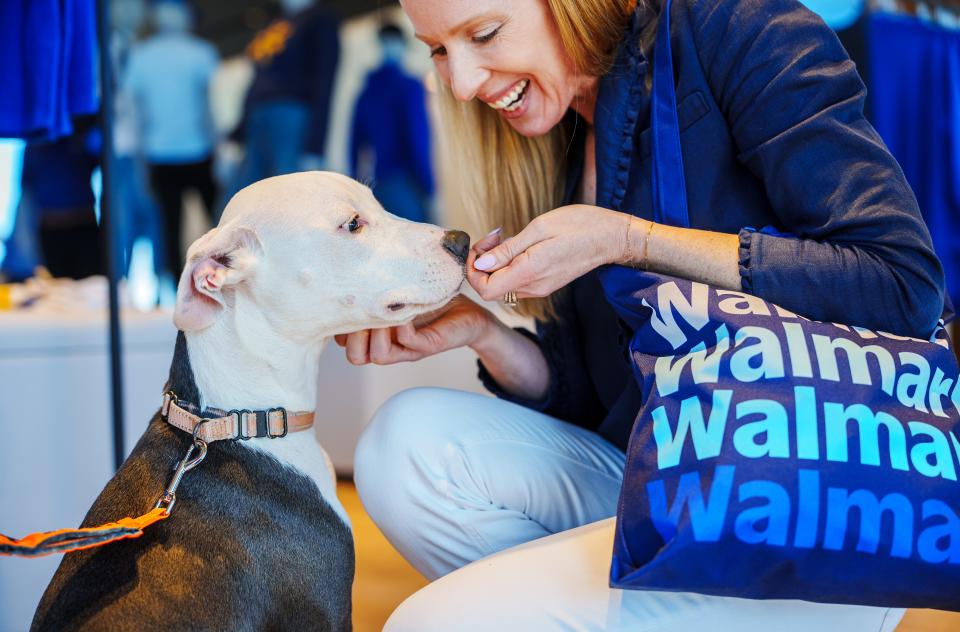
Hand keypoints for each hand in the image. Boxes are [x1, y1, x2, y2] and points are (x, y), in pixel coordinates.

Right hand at [333, 295, 497, 364]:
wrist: (470, 312)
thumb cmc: (431, 299)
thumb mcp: (398, 288)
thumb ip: (377, 283)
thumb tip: (350, 259)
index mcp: (376, 334)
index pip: (342, 341)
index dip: (338, 326)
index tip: (345, 299)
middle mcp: (389, 344)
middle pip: (355, 356)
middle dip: (352, 336)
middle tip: (362, 309)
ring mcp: (408, 348)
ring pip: (378, 355)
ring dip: (376, 333)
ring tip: (383, 309)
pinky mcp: (429, 345)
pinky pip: (408, 341)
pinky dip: (402, 325)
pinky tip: (404, 305)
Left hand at [468, 205, 631, 300]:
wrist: (611, 237)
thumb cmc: (579, 226)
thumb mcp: (538, 229)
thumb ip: (507, 251)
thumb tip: (480, 264)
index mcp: (529, 273)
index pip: (485, 290)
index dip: (474, 271)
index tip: (480, 247)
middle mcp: (533, 287)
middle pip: (491, 288)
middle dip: (482, 263)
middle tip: (493, 237)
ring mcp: (540, 287)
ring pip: (503, 284)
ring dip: (495, 263)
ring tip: (505, 238)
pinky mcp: (546, 283)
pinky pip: (517, 280)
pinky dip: (509, 265)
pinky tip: (518, 245)